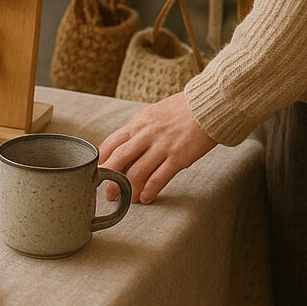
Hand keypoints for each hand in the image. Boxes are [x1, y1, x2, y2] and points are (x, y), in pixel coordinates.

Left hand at [98, 92, 216, 203]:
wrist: (207, 106)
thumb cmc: (180, 110)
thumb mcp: (152, 114)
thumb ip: (138, 130)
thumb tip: (125, 149)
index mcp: (137, 123)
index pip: (110, 143)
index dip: (103, 161)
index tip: (99, 173)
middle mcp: (146, 134)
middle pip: (119, 159)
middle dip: (110, 179)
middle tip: (108, 193)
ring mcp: (162, 146)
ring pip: (137, 172)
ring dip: (129, 189)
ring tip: (128, 199)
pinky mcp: (179, 157)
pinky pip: (159, 178)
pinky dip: (149, 190)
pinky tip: (146, 198)